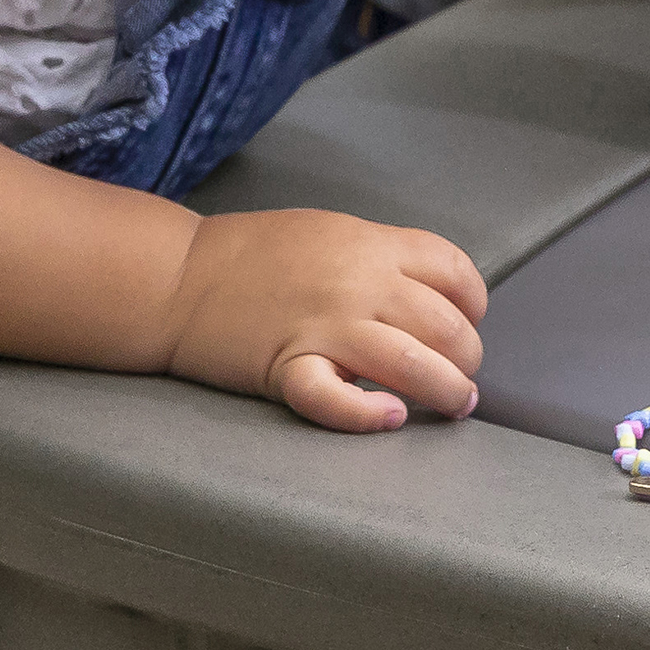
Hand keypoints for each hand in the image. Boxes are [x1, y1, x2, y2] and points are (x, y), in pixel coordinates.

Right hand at [164, 210, 489, 433]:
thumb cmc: (252, 255)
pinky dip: (368, 414)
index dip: (474, 303)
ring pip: (414, 364)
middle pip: (447, 326)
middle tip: (461, 378)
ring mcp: (324, 327)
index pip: (454, 271)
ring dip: (447, 391)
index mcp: (371, 245)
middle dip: (467, 359)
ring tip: (454, 405)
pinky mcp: (287, 368)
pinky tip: (389, 417)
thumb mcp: (329, 232)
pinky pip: (335, 399)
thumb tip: (432, 295)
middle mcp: (358, 283)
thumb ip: (381, 258)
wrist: (175, 277)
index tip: (468, 323)